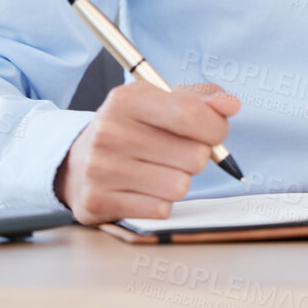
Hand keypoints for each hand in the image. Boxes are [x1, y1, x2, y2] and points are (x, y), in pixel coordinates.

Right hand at [53, 80, 239, 224]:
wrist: (78, 161)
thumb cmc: (132, 127)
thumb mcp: (160, 101)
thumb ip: (201, 99)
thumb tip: (230, 105)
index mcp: (127, 99)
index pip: (190, 115)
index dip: (216, 128)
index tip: (215, 132)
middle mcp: (109, 132)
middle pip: (193, 156)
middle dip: (197, 156)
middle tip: (179, 153)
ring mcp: (101, 169)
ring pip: (180, 186)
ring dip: (180, 181)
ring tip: (160, 170)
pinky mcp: (98, 202)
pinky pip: (160, 209)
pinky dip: (161, 202)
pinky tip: (144, 188)